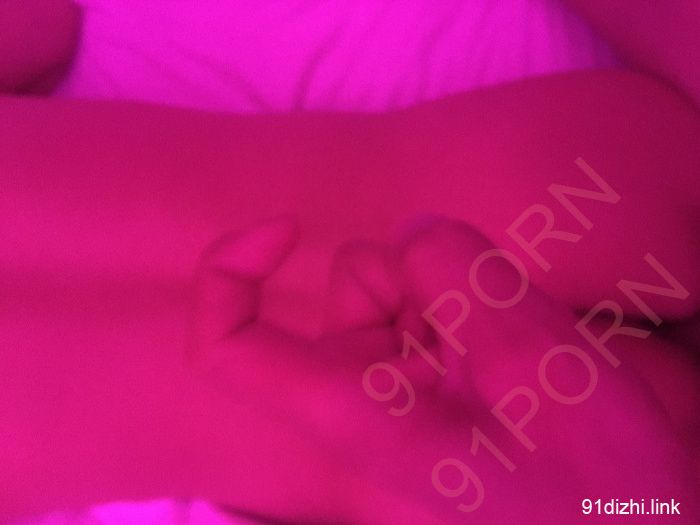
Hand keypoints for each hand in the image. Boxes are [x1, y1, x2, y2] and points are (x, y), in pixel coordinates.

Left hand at [191, 215, 697, 522]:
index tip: (285, 227)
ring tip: (518, 341)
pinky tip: (512, 344)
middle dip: (420, 272)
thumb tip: (413, 231)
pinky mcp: (434, 376)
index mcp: (353, 414)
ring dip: (455, 287)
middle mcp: (360, 399)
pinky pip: (434, 298)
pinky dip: (470, 299)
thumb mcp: (535, 367)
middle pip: (352, 283)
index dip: (229, 273)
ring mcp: (400, 386)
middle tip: (499, 319)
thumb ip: (461, 277)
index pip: (227, 349)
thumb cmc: (597, 483)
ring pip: (398, 282)